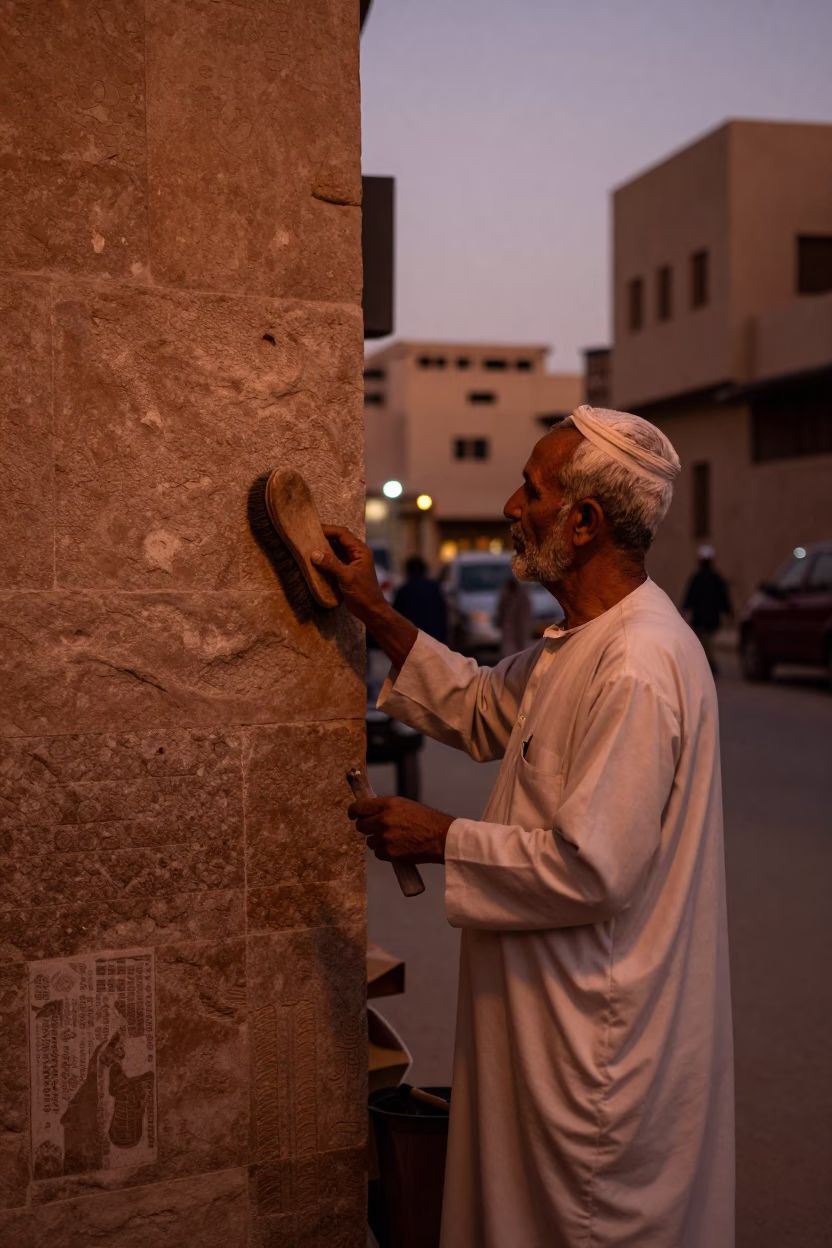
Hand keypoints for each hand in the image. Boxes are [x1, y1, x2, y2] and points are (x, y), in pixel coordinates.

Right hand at [313, 525, 417, 668]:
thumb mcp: (347, 577)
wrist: (371, 610)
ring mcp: (351, 562)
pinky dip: (324, 558)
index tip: (312, 529)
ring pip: (335, 549)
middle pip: (338, 539)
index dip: (328, 530)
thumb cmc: (364, 593)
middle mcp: (356, 553)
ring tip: (308, 544)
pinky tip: (314, 559)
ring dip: (323, 547)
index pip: (342, 534)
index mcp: (360, 550)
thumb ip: (331, 565)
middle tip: (308, 535)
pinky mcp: (346, 571)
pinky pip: (334, 559)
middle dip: (324, 536)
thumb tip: (314, 554)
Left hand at [348, 796, 452, 863]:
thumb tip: (370, 812)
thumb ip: (386, 808)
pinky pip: (378, 853)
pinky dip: (385, 852)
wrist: (441, 838)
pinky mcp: (388, 852)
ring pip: (370, 841)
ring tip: (395, 840)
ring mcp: (384, 837)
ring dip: (377, 841)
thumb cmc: (427, 820)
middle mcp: (383, 819)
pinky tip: (398, 848)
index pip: (360, 807)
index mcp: (388, 804)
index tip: (353, 814)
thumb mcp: (405, 806)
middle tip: (377, 829)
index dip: (353, 811)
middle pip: (361, 825)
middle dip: (367, 828)